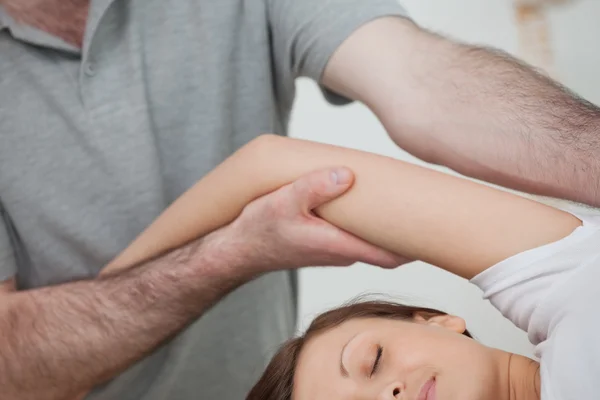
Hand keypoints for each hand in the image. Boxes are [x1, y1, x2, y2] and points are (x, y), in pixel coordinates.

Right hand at [212, 167, 408, 274]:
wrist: (237, 249)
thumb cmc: (258, 231)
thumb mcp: (282, 203)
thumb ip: (314, 187)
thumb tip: (347, 174)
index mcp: (339, 245)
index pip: (392, 254)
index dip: (417, 244)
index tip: (436, 226)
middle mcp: (342, 251)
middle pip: (387, 244)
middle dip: (407, 228)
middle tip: (424, 200)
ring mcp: (334, 248)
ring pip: (371, 235)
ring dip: (385, 220)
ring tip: (399, 193)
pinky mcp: (324, 241)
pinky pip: (356, 230)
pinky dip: (366, 218)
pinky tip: (363, 196)